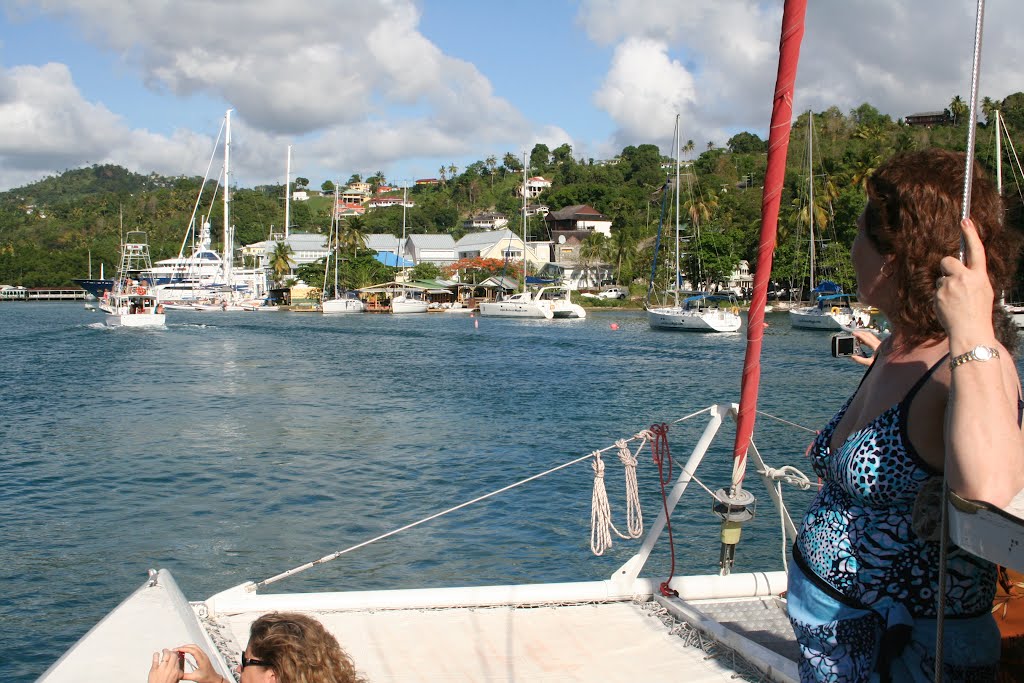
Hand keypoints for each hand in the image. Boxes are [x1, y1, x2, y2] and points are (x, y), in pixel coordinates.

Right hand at [148, 644, 223, 682]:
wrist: (213, 678)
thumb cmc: (207, 678)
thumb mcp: (194, 677)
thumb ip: (185, 676)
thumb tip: (178, 674)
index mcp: (202, 660)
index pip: (193, 651)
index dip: (185, 649)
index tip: (178, 649)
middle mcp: (204, 656)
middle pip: (194, 646)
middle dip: (185, 646)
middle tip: (177, 649)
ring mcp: (204, 655)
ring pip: (195, 647)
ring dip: (187, 646)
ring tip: (180, 649)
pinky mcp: (203, 656)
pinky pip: (196, 649)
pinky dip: (190, 648)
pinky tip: (185, 651)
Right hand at [850, 329, 880, 366]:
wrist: (891, 363)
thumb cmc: (881, 363)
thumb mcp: (870, 363)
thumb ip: (860, 360)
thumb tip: (852, 356)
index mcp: (875, 346)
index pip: (866, 338)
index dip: (859, 335)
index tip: (853, 333)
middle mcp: (878, 343)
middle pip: (868, 334)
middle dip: (860, 332)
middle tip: (853, 333)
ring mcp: (879, 343)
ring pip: (870, 335)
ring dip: (863, 335)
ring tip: (856, 336)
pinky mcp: (879, 344)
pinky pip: (871, 338)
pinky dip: (866, 338)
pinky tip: (862, 342)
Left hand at [936, 218, 995, 343]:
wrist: (969, 331)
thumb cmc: (978, 312)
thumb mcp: (983, 291)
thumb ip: (973, 278)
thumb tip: (961, 270)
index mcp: (979, 276)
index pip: (976, 250)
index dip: (970, 234)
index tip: (965, 220)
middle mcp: (964, 278)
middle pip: (947, 261)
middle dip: (947, 268)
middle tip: (953, 282)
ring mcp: (949, 286)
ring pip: (941, 279)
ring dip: (945, 287)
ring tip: (954, 302)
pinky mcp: (938, 295)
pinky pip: (936, 290)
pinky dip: (940, 297)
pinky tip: (948, 307)